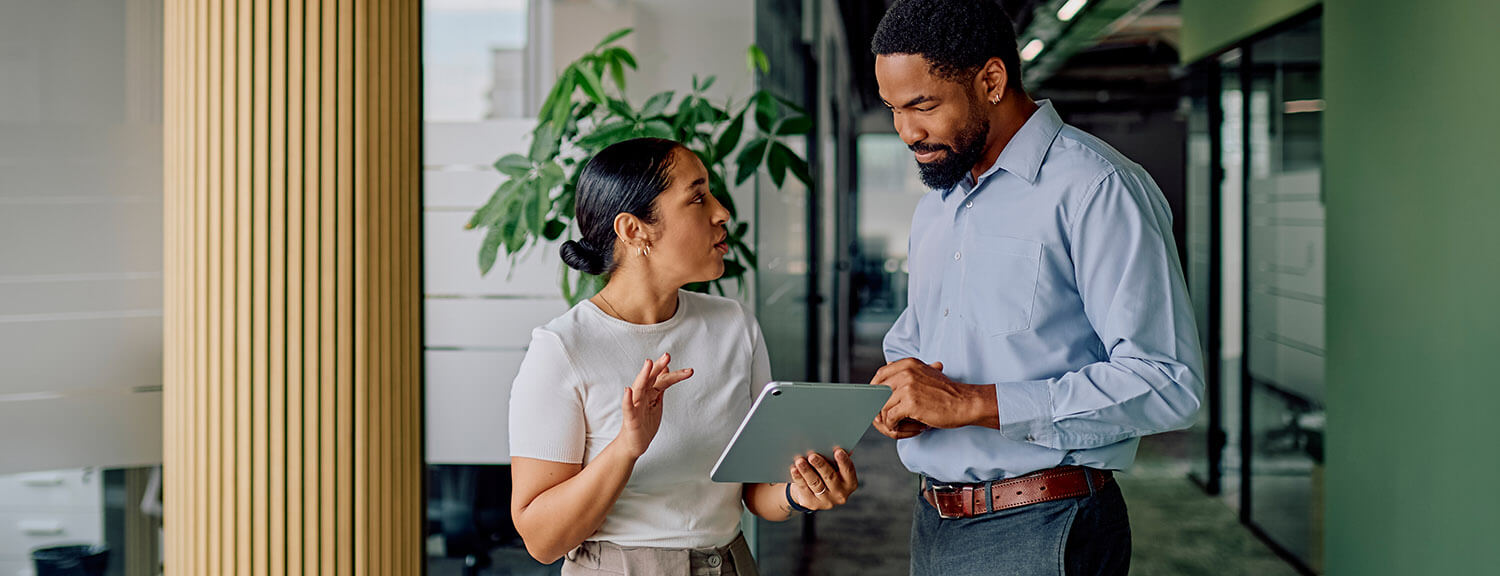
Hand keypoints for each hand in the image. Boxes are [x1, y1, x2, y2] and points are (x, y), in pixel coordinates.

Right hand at [616, 353, 693, 458]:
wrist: (634, 444)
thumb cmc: (644, 423)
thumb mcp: (656, 402)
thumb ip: (660, 386)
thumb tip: (666, 369)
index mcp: (650, 393)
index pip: (662, 380)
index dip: (674, 375)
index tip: (688, 370)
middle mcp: (642, 396)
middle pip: (650, 378)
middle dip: (658, 367)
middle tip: (667, 356)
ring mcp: (636, 406)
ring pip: (639, 388)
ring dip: (643, 375)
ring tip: (648, 364)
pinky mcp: (630, 419)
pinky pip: (628, 408)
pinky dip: (627, 399)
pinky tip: (628, 391)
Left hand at [787, 447, 858, 510]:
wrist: (812, 492)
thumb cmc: (826, 473)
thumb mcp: (834, 467)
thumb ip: (836, 458)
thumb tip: (837, 441)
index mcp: (850, 483)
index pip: (849, 470)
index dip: (843, 460)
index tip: (838, 451)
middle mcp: (841, 494)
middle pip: (830, 477)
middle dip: (821, 465)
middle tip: (812, 456)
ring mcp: (826, 501)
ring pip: (815, 483)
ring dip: (807, 471)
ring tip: (800, 461)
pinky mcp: (812, 503)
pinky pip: (804, 488)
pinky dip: (798, 478)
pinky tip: (794, 470)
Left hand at [870, 359, 997, 438]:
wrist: (965, 403)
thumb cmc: (947, 392)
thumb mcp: (927, 373)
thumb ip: (907, 371)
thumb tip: (888, 365)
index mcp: (908, 364)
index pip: (880, 375)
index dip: (875, 389)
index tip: (878, 401)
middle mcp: (906, 372)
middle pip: (878, 392)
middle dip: (878, 408)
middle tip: (887, 418)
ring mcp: (907, 387)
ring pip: (882, 407)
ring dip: (888, 420)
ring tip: (900, 425)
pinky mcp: (910, 403)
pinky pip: (890, 418)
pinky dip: (894, 426)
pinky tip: (906, 428)